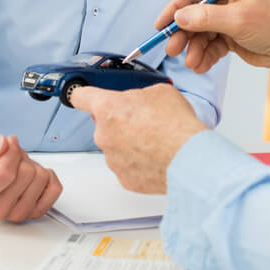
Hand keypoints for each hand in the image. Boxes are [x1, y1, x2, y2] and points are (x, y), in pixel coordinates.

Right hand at [0, 133, 61, 221]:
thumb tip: (1, 145)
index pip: (5, 173)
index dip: (10, 152)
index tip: (4, 145)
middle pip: (26, 174)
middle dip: (19, 157)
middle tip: (7, 158)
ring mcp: (17, 213)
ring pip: (41, 179)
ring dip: (31, 165)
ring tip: (16, 167)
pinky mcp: (35, 211)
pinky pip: (55, 188)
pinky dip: (47, 174)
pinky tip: (31, 175)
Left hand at [70, 84, 206, 193]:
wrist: (189, 157)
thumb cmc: (176, 124)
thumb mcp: (159, 91)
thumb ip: (139, 96)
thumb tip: (139, 102)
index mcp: (108, 108)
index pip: (80, 97)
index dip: (82, 94)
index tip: (81, 96)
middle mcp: (103, 134)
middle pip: (104, 124)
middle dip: (120, 121)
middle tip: (144, 121)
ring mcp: (112, 159)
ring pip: (116, 146)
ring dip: (130, 142)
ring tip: (155, 141)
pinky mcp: (124, 178)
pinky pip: (127, 166)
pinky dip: (138, 162)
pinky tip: (156, 156)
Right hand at [156, 0, 269, 82]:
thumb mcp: (238, 20)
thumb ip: (206, 18)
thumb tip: (179, 16)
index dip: (174, 8)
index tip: (160, 25)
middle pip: (193, 15)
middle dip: (183, 34)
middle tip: (173, 50)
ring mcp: (227, 17)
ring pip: (200, 33)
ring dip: (194, 49)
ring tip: (193, 64)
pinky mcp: (230, 35)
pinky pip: (209, 45)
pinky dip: (204, 56)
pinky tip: (202, 65)